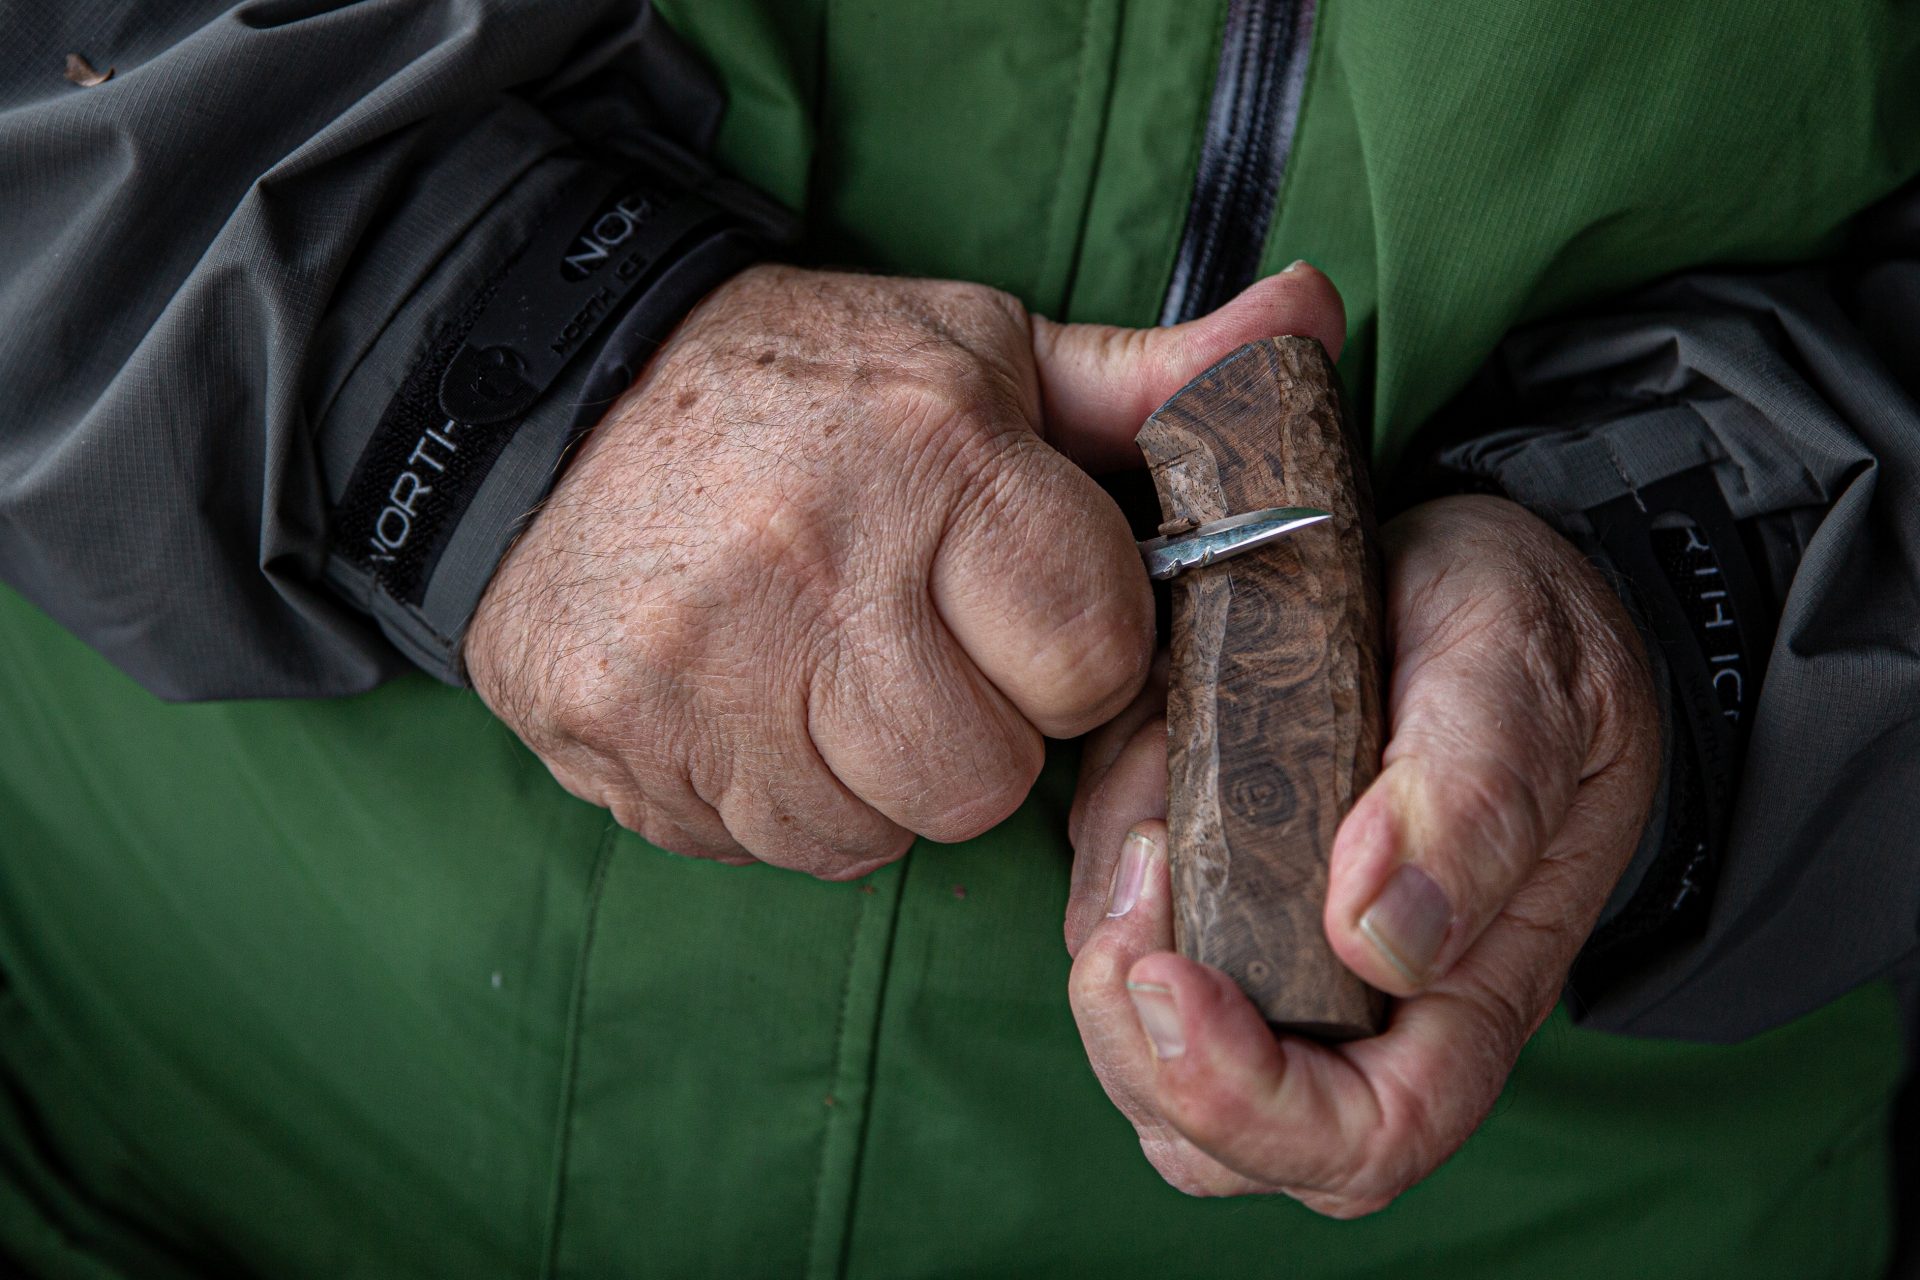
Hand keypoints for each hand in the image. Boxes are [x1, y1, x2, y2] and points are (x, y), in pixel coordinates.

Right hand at [465, 263, 1345, 876]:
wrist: (554, 403)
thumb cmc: (803, 387)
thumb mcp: (979, 354)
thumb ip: (1149, 378)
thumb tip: (1314, 320)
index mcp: (938, 456)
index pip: (1091, 657)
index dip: (1075, 654)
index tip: (1024, 612)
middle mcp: (816, 565)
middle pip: (983, 782)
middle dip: (979, 738)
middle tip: (923, 655)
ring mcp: (703, 666)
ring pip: (870, 834)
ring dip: (874, 781)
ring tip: (829, 677)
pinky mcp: (619, 737)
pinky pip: (758, 845)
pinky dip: (776, 800)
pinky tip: (753, 709)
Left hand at [1066, 495, 1659, 1214]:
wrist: (1472, 589)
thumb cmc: (1523, 638)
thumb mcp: (1521, 678)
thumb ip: (1472, 801)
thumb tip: (1378, 939)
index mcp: (1471, 988)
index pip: (1367, 1137)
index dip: (1249, 1103)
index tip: (1172, 978)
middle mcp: (1367, 1008)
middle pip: (1221, 1138)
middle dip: (1135, 1036)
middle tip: (1135, 872)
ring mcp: (1278, 966)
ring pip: (1143, 1043)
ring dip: (1109, 916)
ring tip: (1162, 763)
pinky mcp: (1209, 910)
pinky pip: (1112, 934)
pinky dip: (1101, 854)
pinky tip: (1154, 748)